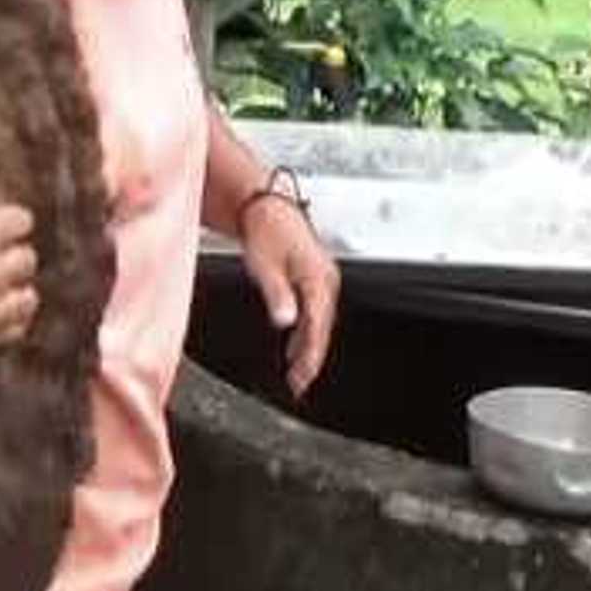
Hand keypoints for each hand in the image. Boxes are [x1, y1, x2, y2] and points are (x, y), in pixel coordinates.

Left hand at [240, 197, 339, 398]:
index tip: (301, 378)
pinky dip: (307, 332)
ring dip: (309, 348)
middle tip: (298, 385)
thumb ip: (277, 295)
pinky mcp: (316, 277)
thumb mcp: (264, 265)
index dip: (310, 356)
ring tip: (297, 375)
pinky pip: (316, 312)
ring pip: (320, 322)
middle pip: (322, 328)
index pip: (317, 327)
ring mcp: (324, 278)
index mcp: (317, 278)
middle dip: (311, 358)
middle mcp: (326, 279)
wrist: (266, 205)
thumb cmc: (264, 230)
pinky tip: (294, 347)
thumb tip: (286, 321)